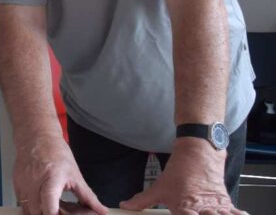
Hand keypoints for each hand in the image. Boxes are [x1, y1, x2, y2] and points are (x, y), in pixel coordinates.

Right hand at [14, 135, 106, 214]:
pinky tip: (40, 203)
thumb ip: (88, 196)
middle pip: (37, 211)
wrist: (37, 137)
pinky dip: (30, 207)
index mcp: (52, 178)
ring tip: (49, 208)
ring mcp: (23, 183)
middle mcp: (35, 181)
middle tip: (59, 212)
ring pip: (27, 210)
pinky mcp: (16, 183)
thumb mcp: (75, 175)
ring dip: (38, 213)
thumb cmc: (55, 152)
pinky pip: (21, 203)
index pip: (50, 205)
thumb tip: (101, 210)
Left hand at [120, 139, 245, 213]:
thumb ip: (142, 200)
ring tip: (209, 213)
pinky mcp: (225, 201)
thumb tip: (125, 206)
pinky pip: (232, 212)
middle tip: (195, 213)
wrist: (198, 152)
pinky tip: (235, 214)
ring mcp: (215, 206)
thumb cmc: (179, 170)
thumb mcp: (159, 187)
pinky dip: (234, 214)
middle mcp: (200, 209)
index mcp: (182, 208)